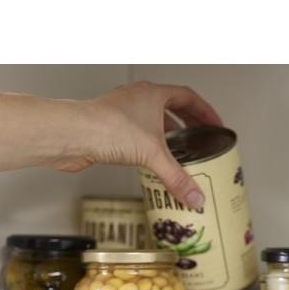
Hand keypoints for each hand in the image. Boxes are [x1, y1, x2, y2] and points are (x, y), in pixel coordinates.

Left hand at [52, 80, 222, 207]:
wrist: (74, 135)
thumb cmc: (106, 128)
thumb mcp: (153, 155)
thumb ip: (176, 178)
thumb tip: (194, 195)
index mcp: (153, 94)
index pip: (188, 96)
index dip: (204, 110)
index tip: (214, 123)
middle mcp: (138, 99)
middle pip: (171, 106)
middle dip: (187, 122)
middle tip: (199, 135)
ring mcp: (122, 112)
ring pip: (151, 119)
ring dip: (166, 133)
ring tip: (177, 149)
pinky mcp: (110, 128)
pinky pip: (136, 133)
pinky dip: (148, 144)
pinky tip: (150, 160)